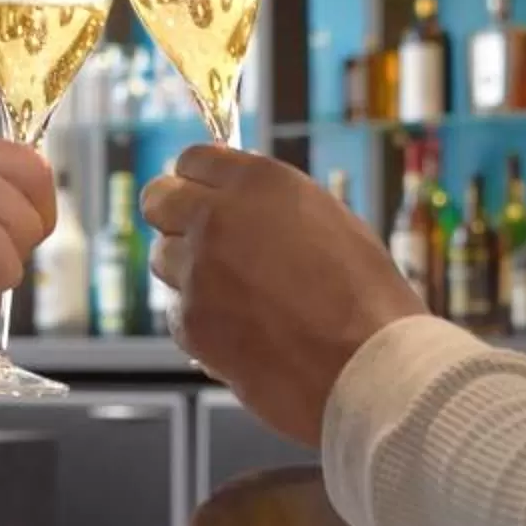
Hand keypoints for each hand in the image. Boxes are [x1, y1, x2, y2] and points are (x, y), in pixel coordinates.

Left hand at [143, 146, 424, 447]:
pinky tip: (240, 330)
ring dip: (188, 270)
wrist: (367, 366)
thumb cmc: (364, 295)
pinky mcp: (190, 323)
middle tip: (199, 237)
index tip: (205, 194)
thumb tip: (241, 202)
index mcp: (258, 183)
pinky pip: (177, 311)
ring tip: (235, 294)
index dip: (200, 179)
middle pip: (158, 199)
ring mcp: (198, 271)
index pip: (193, 159)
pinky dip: (199, 320)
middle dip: (174, 214)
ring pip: (164, 258)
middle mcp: (217, 218)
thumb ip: (272, 204)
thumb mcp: (329, 220)